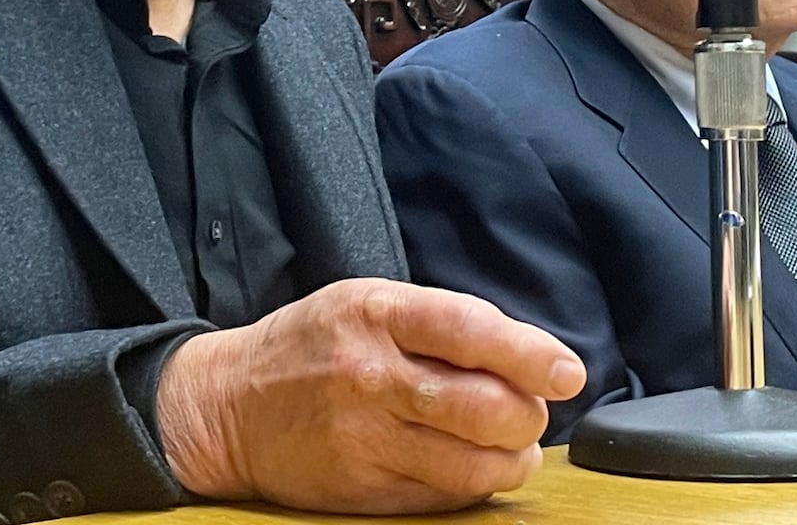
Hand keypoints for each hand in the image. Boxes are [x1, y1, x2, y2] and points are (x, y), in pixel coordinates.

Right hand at [155, 278, 584, 513]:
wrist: (228, 407)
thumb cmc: (309, 346)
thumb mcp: (364, 302)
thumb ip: (437, 321)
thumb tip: (524, 354)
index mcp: (375, 313)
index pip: (470, 330)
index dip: (530, 354)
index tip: (568, 371)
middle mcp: (371, 376)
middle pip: (485, 407)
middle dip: (529, 414)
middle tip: (531, 409)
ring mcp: (366, 439)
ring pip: (475, 463)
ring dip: (512, 457)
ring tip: (509, 442)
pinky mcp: (363, 491)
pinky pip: (445, 495)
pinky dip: (473, 482)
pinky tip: (467, 463)